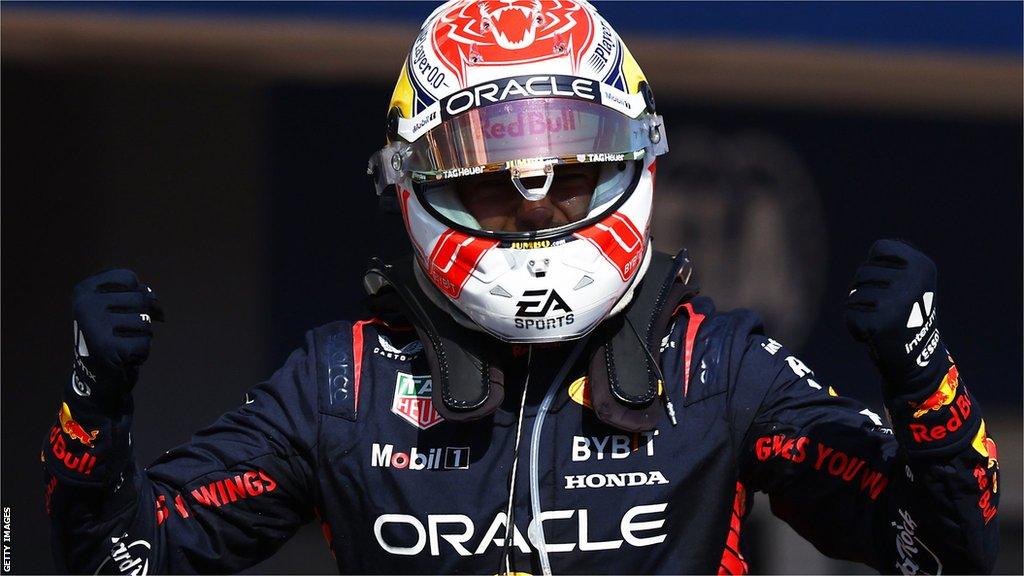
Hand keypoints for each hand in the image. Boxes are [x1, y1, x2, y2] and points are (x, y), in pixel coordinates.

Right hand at [71, 269, 163, 400]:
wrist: (92, 376)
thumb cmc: (109, 335)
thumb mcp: (114, 307)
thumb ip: (137, 296)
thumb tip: (156, 307)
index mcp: (84, 290)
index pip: (128, 278)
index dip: (137, 292)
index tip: (124, 307)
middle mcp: (85, 305)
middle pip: (140, 298)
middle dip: (142, 316)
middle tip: (124, 331)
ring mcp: (96, 326)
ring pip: (145, 321)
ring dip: (142, 335)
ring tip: (122, 343)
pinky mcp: (109, 349)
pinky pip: (145, 343)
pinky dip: (141, 353)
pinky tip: (123, 358)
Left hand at [845, 239, 944, 385]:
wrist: (917, 357)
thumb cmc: (908, 313)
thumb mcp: (912, 279)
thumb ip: (894, 260)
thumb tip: (877, 249)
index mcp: (922, 266)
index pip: (880, 247)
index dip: (878, 265)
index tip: (894, 282)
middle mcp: (911, 281)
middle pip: (863, 271)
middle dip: (868, 289)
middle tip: (890, 308)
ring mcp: (895, 302)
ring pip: (854, 293)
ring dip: (861, 308)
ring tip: (883, 320)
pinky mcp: (878, 323)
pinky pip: (850, 314)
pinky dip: (856, 326)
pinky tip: (875, 334)